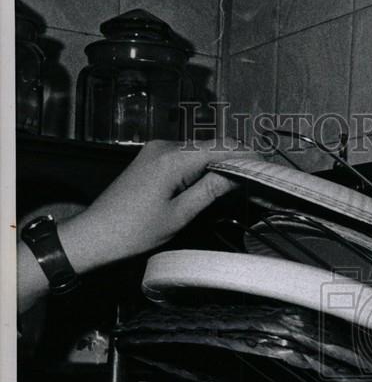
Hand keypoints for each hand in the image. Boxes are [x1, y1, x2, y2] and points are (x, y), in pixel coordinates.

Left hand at [57, 139, 255, 273]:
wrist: (96, 234)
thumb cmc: (135, 230)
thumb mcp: (180, 215)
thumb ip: (209, 191)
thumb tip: (236, 175)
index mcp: (172, 158)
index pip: (219, 148)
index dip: (245, 155)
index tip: (266, 164)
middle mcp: (163, 146)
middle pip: (209, 146)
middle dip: (234, 159)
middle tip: (258, 176)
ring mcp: (155, 151)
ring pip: (197, 152)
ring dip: (218, 164)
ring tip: (241, 180)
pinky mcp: (150, 160)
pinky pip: (184, 158)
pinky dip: (202, 167)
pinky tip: (214, 181)